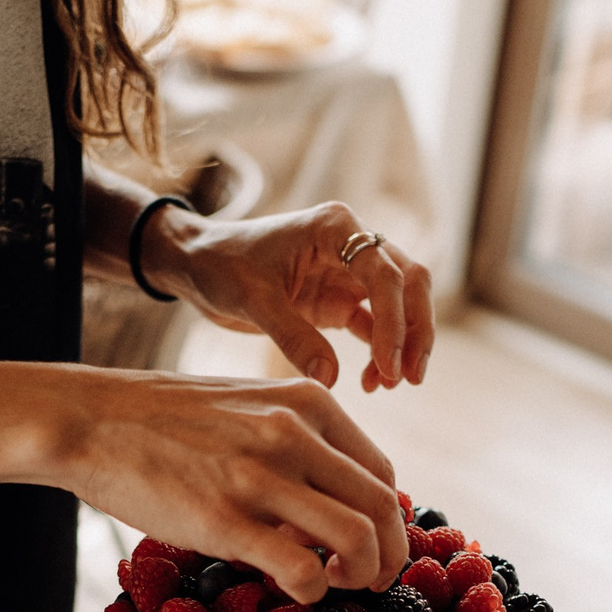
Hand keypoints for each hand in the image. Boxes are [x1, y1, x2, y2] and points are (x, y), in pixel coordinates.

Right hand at [52, 368, 409, 600]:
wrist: (91, 419)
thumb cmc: (163, 419)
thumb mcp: (246, 404)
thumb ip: (294, 438)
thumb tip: (327, 498)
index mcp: (307, 402)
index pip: (380, 471)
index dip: (387, 520)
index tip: (368, 543)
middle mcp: (295, 434)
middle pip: (381, 508)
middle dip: (388, 556)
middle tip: (370, 579)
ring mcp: (261, 477)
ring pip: (357, 539)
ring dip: (360, 576)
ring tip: (335, 585)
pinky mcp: (227, 521)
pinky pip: (303, 570)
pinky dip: (313, 592)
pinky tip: (295, 590)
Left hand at [143, 200, 435, 391]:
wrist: (195, 266)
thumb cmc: (220, 265)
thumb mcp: (252, 299)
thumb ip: (293, 336)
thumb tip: (330, 380)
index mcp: (336, 227)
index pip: (385, 272)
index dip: (394, 320)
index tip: (388, 364)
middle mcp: (351, 245)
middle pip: (409, 283)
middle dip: (416, 330)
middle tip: (409, 377)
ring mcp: (348, 274)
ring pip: (399, 306)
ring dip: (402, 344)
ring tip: (388, 385)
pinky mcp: (338, 301)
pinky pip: (373, 327)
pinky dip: (378, 354)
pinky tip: (368, 383)